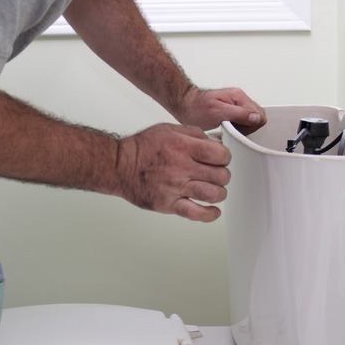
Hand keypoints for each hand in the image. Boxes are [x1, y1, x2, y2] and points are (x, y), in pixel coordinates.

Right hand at [115, 123, 230, 221]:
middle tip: (217, 175)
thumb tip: (215, 143)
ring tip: (215, 191)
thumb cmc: (142, 148)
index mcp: (183, 146)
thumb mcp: (169, 130)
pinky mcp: (168, 204)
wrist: (118, 165)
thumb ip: (194, 134)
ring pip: (212, 194)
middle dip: (223, 175)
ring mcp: (175, 187)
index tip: (220, 160)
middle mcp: (181, 167)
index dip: (225, 157)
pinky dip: (210, 214)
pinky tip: (213, 211)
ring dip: (219, 193)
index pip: (221, 154)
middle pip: (220, 175)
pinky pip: (196, 213)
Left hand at [173, 86, 265, 134]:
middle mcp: (240, 99)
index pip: (259, 114)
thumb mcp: (216, 112)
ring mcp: (237, 104)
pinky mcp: (234, 111)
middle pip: (258, 117)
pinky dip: (237, 128)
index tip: (237, 130)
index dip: (250, 126)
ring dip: (242, 128)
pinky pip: (243, 122)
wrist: (185, 105)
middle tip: (231, 129)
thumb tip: (255, 118)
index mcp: (239, 96)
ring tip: (227, 128)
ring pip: (251, 121)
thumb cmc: (196, 108)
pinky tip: (227, 128)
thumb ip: (238, 114)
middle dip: (247, 128)